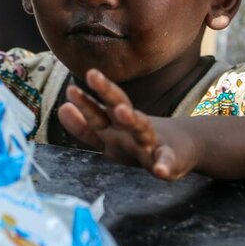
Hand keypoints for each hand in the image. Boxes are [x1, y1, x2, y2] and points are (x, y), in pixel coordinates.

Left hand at [58, 69, 199, 180]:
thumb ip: (84, 126)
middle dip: (106, 92)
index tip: (70, 90)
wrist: (183, 146)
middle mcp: (132, 129)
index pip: (98, 111)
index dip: (85, 102)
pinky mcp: (170, 159)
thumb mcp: (110, 134)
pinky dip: (164, 165)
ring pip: (142, 129)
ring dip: (133, 120)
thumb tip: (62, 107)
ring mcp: (152, 142)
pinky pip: (167, 162)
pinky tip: (161, 170)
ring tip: (124, 112)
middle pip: (119, 106)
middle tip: (93, 75)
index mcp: (116, 126)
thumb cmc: (138, 140)